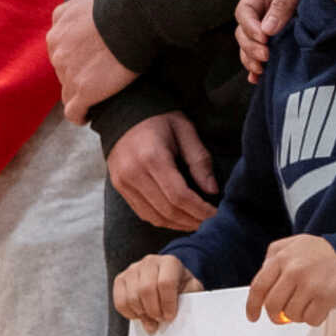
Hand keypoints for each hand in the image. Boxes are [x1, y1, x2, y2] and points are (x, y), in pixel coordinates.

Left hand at [48, 0, 139, 124]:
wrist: (131, 19)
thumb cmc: (116, 6)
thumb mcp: (83, 0)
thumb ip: (71, 12)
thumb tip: (74, 17)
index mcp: (57, 33)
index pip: (60, 52)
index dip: (75, 58)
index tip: (90, 61)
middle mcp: (57, 53)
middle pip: (63, 72)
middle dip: (77, 75)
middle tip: (99, 78)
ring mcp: (68, 74)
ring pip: (68, 92)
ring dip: (80, 95)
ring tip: (96, 99)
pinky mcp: (83, 92)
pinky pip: (73, 112)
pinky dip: (80, 116)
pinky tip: (87, 117)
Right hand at [108, 110, 219, 230]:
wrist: (124, 111)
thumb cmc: (160, 119)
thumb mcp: (185, 130)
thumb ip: (199, 160)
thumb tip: (212, 191)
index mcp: (152, 157)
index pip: (179, 196)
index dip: (200, 210)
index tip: (215, 214)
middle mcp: (134, 173)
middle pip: (168, 210)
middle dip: (192, 220)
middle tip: (209, 222)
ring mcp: (123, 182)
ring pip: (155, 216)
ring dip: (179, 224)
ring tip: (197, 222)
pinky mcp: (119, 187)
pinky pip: (143, 213)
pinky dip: (163, 220)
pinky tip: (178, 219)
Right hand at [113, 253, 203, 329]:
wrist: (169, 279)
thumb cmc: (181, 286)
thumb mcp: (192, 289)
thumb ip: (189, 299)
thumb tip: (180, 313)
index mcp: (170, 262)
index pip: (165, 283)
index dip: (167, 303)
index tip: (170, 316)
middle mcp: (150, 262)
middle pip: (146, 289)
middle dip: (154, 310)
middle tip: (160, 319)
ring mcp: (133, 269)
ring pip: (132, 297)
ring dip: (142, 314)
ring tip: (152, 318)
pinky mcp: (121, 279)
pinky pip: (120, 301)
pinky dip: (130, 313)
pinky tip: (140, 314)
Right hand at [237, 0, 314, 83]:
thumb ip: (283, 3)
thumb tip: (267, 30)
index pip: (244, 11)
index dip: (249, 27)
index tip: (263, 38)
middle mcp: (260, 12)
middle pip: (243, 32)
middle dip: (250, 47)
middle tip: (266, 56)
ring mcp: (266, 29)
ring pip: (248, 47)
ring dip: (251, 60)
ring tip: (261, 70)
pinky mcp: (276, 44)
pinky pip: (260, 57)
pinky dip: (256, 69)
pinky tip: (258, 80)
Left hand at [243, 234, 335, 326]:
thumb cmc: (323, 252)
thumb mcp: (293, 245)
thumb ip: (273, 259)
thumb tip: (262, 283)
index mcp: (282, 257)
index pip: (258, 287)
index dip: (253, 306)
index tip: (253, 315)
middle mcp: (293, 270)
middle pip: (273, 306)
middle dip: (276, 315)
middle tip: (281, 317)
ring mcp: (309, 284)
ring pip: (291, 315)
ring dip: (298, 315)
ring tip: (307, 303)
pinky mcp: (325, 297)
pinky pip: (310, 320)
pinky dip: (313, 318)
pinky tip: (319, 306)